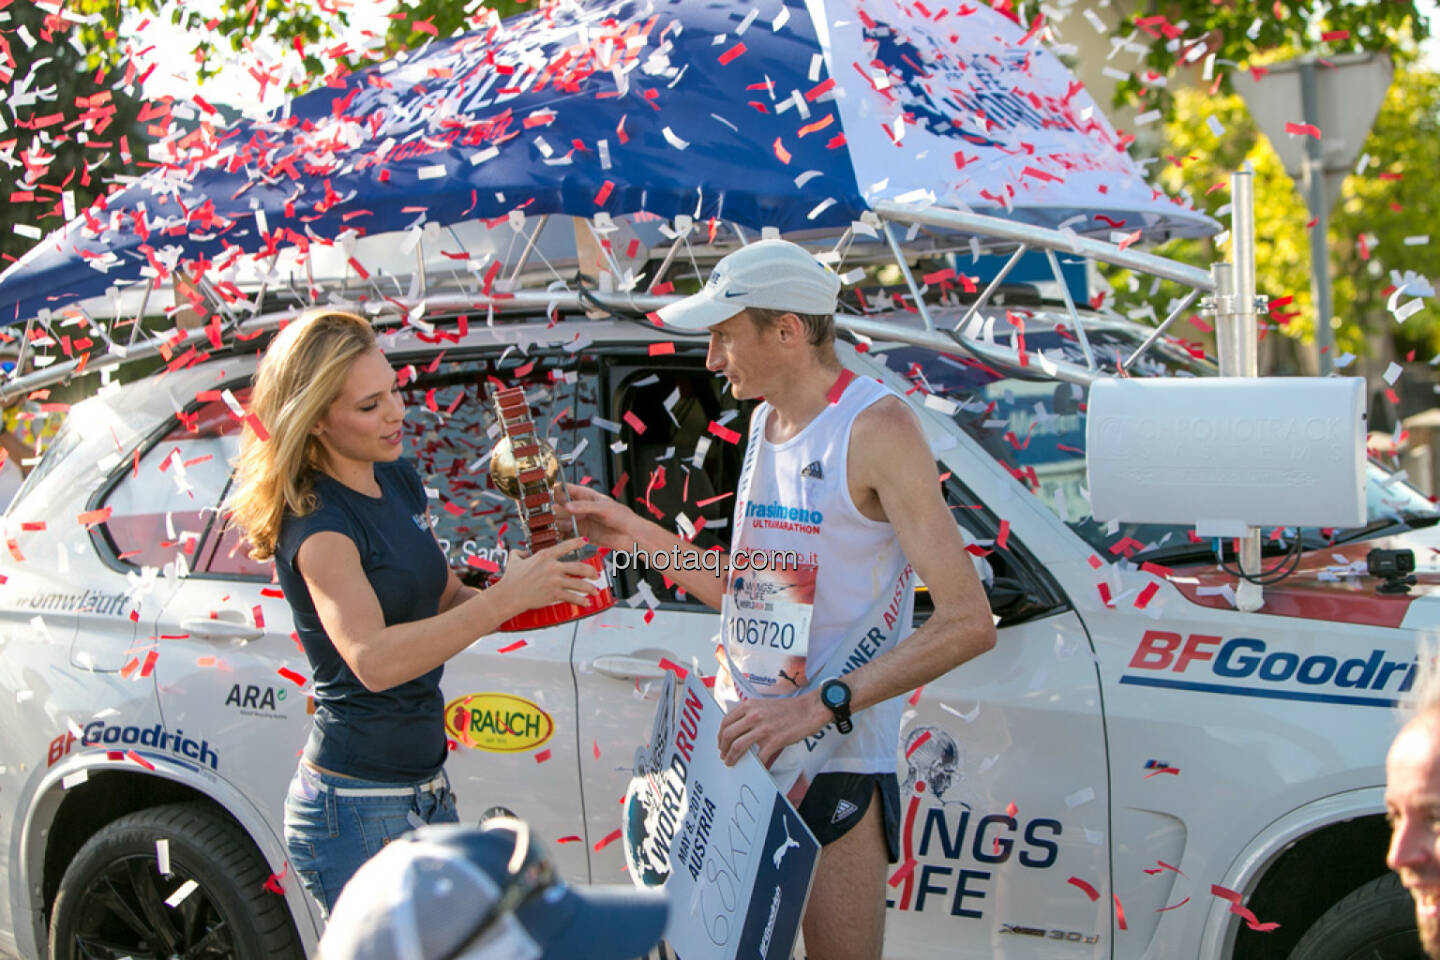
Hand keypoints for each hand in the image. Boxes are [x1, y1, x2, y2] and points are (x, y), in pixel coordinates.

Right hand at [496, 537, 599, 610]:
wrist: (509, 595)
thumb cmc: (510, 579)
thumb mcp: (514, 560)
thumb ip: (520, 553)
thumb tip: (522, 552)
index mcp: (545, 555)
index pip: (566, 546)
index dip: (578, 542)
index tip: (587, 541)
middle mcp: (552, 567)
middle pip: (579, 567)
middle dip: (591, 571)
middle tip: (596, 574)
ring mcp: (554, 581)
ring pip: (579, 583)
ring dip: (590, 588)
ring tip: (595, 590)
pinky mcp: (554, 594)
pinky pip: (572, 597)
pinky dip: (581, 600)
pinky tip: (587, 602)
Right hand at [558, 483, 639, 549]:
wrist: (629, 535)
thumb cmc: (622, 516)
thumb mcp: (603, 508)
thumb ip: (584, 506)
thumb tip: (567, 506)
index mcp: (583, 494)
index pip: (562, 488)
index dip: (557, 493)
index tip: (559, 500)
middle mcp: (578, 507)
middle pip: (557, 505)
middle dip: (560, 510)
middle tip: (569, 515)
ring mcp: (577, 520)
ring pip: (558, 520)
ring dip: (561, 523)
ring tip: (570, 525)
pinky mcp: (578, 533)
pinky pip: (564, 534)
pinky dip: (562, 535)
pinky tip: (567, 534)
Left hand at [717, 694, 831, 767]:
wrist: (810, 709)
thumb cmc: (789, 708)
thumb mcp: (763, 704)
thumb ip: (749, 714)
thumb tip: (737, 731)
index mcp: (749, 706)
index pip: (726, 721)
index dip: (720, 735)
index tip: (721, 744)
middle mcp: (753, 715)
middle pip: (728, 735)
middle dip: (723, 749)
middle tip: (724, 756)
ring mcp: (764, 728)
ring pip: (738, 746)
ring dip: (731, 758)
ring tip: (731, 763)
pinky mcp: (775, 740)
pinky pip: (759, 757)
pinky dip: (755, 765)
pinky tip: (754, 768)